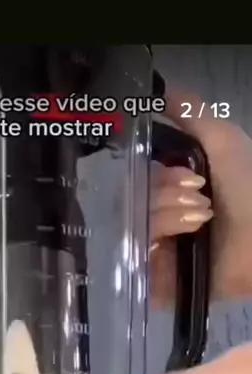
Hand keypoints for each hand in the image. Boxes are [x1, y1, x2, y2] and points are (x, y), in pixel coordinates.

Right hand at [150, 90, 251, 302]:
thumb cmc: (248, 188)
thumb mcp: (221, 140)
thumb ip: (191, 113)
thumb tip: (164, 89)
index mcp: (173, 191)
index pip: (140, 179)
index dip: (156, 173)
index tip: (187, 173)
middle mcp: (161, 220)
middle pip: (134, 201)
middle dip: (163, 192)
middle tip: (198, 194)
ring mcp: (159, 253)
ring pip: (136, 225)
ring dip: (168, 214)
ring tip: (203, 217)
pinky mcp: (157, 282)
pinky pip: (139, 256)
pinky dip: (162, 239)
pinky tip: (187, 237)